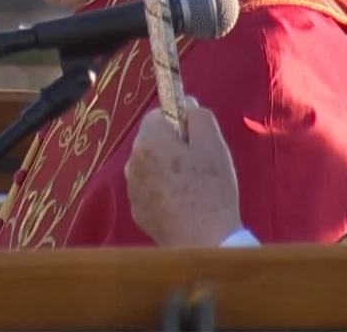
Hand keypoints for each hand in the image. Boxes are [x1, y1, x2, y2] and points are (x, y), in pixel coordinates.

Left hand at [124, 97, 242, 246]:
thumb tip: (186, 104)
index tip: (197, 139)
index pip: (158, 115)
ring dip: (167, 168)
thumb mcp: (213, 144)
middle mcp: (133, 162)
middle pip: (152, 140)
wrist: (204, 242)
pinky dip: (163, 189)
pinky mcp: (137, 211)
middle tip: (199, 163)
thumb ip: (198, 116)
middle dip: (172, 145)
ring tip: (193, 185)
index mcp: (149, 141)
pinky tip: (183, 203)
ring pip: (150, 165)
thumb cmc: (211, 189)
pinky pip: (150, 188)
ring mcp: (133, 189)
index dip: (180, 122)